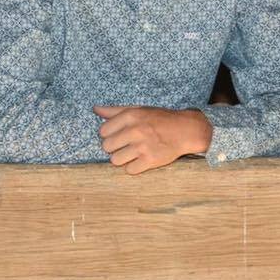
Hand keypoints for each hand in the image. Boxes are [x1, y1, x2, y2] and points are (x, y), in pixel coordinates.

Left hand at [93, 106, 211, 174]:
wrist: (185, 130)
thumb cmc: (160, 119)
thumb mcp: (138, 110)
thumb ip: (115, 111)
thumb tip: (95, 109)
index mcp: (130, 116)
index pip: (103, 131)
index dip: (109, 134)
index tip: (118, 135)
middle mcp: (135, 130)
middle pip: (107, 147)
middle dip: (114, 148)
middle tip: (125, 145)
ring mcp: (143, 146)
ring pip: (115, 160)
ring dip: (122, 159)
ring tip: (132, 153)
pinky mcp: (151, 160)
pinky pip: (130, 170)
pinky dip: (133, 167)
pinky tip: (140, 160)